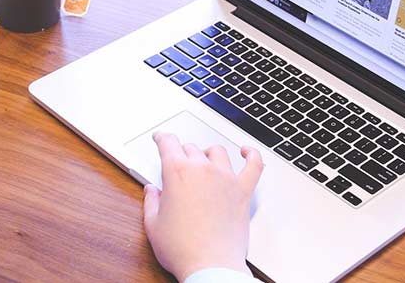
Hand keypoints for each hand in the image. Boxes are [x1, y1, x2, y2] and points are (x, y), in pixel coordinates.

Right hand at [142, 132, 263, 281]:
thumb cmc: (182, 249)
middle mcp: (203, 170)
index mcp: (177, 173)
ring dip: (208, 153)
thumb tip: (152, 191)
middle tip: (178, 162)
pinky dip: (251, 155)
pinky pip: (253, 165)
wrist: (210, 266)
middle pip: (191, 148)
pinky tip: (246, 152)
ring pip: (217, 152)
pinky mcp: (243, 192)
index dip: (162, 138)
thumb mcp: (153, 225)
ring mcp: (226, 179)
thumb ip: (151, 202)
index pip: (168, 143)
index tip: (161, 138)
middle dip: (182, 152)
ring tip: (204, 159)